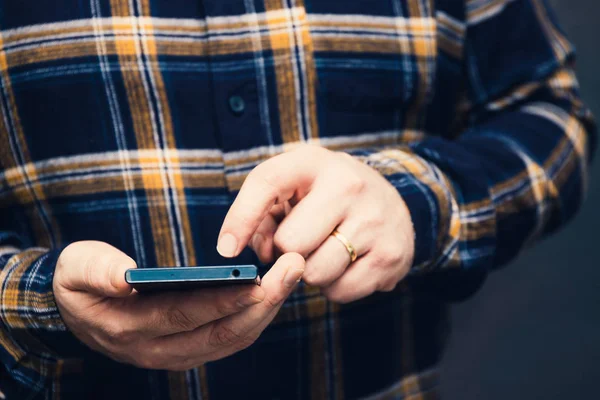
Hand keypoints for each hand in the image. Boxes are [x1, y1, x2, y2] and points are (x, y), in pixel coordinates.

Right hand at [53, 241, 303, 369]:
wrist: (76, 312)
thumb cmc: (79, 283)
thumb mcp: (75, 268)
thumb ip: (97, 270)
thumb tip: (126, 276)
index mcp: (130, 327)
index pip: (187, 315)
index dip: (225, 299)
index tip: (260, 278)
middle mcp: (158, 350)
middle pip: (222, 332)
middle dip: (264, 302)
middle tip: (294, 267)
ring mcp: (177, 355)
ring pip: (233, 340)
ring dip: (267, 309)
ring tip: (292, 275)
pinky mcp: (190, 351)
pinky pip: (231, 340)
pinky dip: (256, 317)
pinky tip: (275, 291)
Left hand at [217, 145, 413, 303]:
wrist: (390, 200)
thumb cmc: (326, 195)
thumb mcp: (294, 186)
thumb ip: (264, 214)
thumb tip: (265, 254)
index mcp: (315, 162)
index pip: (267, 184)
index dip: (240, 219)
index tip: (226, 250)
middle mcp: (349, 185)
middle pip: (291, 244)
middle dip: (287, 251)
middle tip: (302, 240)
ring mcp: (375, 220)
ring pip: (315, 273)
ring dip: (311, 271)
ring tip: (326, 250)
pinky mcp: (392, 254)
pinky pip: (341, 292)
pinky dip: (335, 286)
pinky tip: (346, 263)